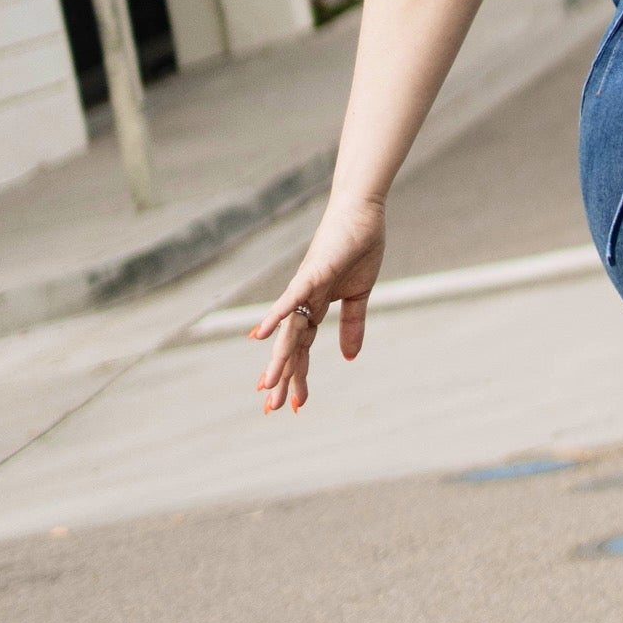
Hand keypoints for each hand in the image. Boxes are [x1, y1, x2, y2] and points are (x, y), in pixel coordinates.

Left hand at [249, 197, 386, 414]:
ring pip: (289, 330)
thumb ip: (352, 325)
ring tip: (268, 386)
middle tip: (271, 409)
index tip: (293, 404)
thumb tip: (349, 358)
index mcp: (317, 307)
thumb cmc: (359, 246)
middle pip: (291, 347)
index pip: (303, 349)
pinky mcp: (312, 273)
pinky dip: (275, 316)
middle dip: (282, 378)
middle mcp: (304, 302)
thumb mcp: (360, 295)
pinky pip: (291, 298)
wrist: (363, 212)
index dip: (297, 375)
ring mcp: (305, 288)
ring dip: (279, 358)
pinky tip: (259, 335)